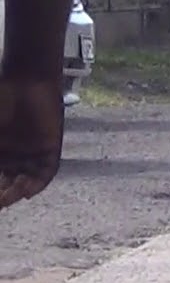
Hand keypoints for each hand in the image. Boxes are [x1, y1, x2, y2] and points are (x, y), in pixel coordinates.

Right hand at [0, 80, 64, 208]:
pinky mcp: (50, 148)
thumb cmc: (2, 101)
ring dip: (16, 192)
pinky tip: (25, 192)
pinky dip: (37, 183)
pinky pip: (46, 171)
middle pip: (9, 183)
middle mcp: (16, 156)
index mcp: (0, 152)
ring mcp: (33, 153)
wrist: (26, 82)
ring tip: (5, 200)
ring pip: (26, 180)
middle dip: (1, 196)